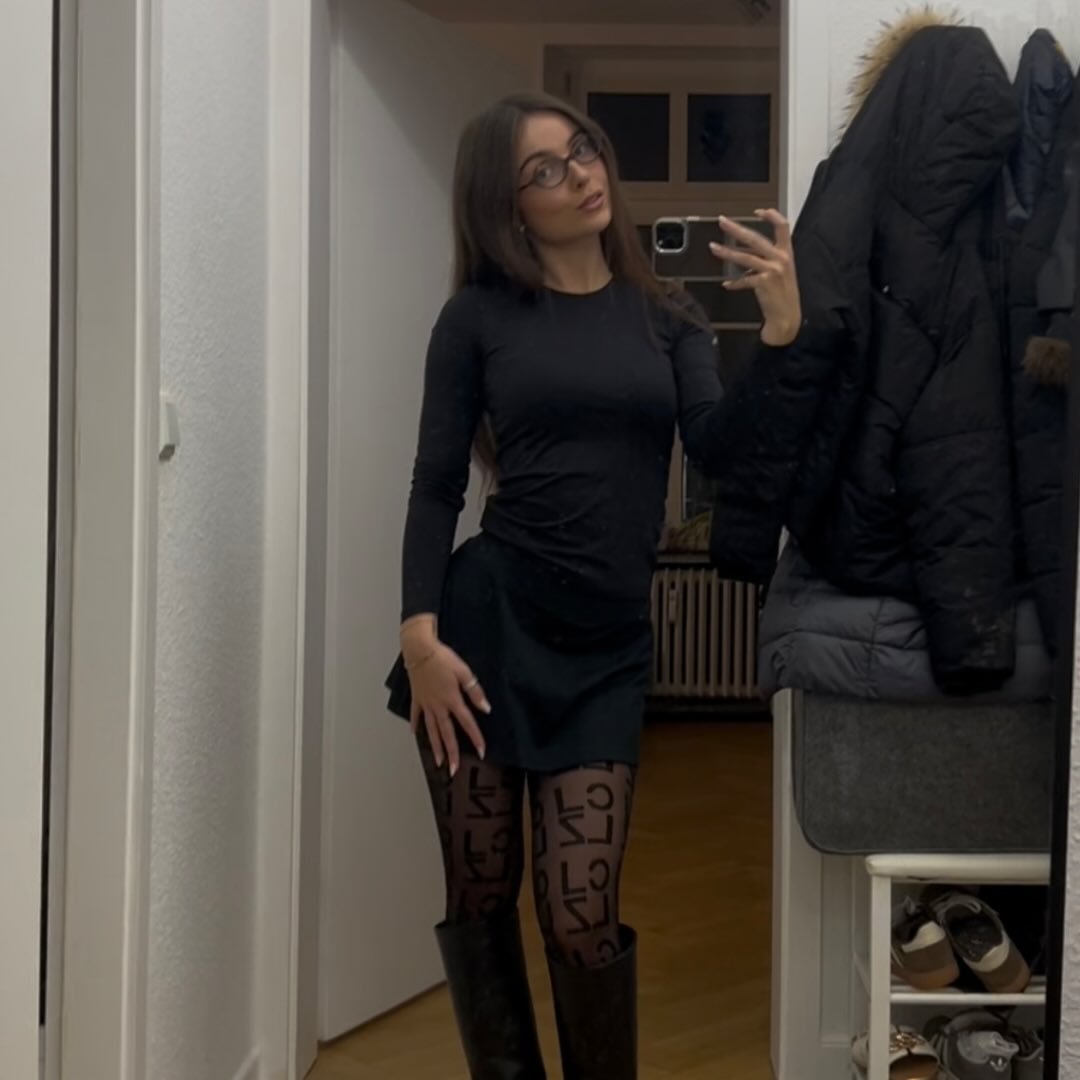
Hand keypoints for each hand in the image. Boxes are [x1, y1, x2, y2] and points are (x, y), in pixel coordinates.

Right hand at [405, 639, 489, 774]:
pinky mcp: (417, 698)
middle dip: (452, 753)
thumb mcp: (464, 672)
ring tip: (438, 762)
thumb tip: (486, 708)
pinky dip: (415, 724)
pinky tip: (415, 733)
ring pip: (431, 730)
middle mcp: (438, 706)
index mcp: (452, 700)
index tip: (482, 752)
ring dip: (435, 747)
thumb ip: (475, 691)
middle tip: (453, 770)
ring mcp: (426, 704)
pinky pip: (416, 714)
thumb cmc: (443, 658)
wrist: (419, 650)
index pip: (467, 723)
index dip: (475, 738)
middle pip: (446, 734)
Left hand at [709, 209, 801, 346]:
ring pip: (745, 257)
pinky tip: (727, 285)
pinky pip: (743, 280)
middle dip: (736, 229)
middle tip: (722, 221)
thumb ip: (765, 259)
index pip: (783, 226)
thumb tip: (743, 255)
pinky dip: (734, 283)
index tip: (757, 211)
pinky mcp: (764, 283)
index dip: (771, 216)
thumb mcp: (780, 271)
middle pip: (756, 238)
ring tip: (713, 248)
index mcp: (787, 252)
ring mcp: (772, 270)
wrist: (787, 316)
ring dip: (727, 252)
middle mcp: (781, 258)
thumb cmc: (782, 293)